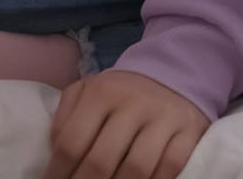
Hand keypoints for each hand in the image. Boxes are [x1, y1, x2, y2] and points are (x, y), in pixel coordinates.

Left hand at [45, 70, 209, 178]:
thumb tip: (54, 155)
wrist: (172, 74)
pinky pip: (170, 167)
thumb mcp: (88, 92)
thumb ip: (65, 118)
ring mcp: (163, 118)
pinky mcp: (189, 131)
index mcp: (102, 93)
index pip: (72, 143)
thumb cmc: (120, 92)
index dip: (58, 173)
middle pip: (101, 161)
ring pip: (137, 168)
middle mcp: (133, 103)